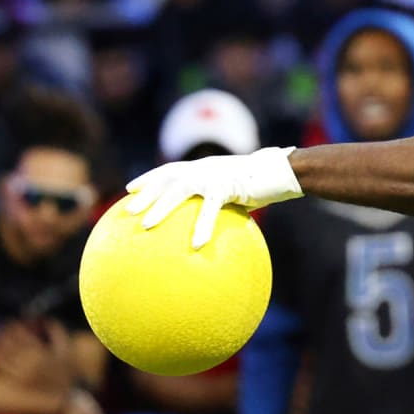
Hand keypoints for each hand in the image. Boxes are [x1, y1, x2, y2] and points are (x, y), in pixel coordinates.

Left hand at [0, 320, 73, 393]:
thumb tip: (44, 319)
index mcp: (42, 354)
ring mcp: (21, 375)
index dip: (16, 327)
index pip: (24, 336)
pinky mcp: (15, 383)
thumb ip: (57, 332)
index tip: (12, 323)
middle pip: (11, 345)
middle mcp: (31, 364)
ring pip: (3, 356)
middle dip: (4, 334)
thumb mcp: (66, 349)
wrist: (64, 395)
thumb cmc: (64, 370)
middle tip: (0, 328)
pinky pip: (1, 368)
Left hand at [125, 147, 303, 248]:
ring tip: (146, 226)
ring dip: (161, 207)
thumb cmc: (263, 185)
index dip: (149, 178)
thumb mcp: (238, 193)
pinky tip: (197, 245)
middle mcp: (205, 167)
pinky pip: (211, 208)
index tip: (130, 190)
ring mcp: (215, 174)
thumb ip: (221, 205)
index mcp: (205, 167)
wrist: (285, 171)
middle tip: (129, 211)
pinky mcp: (229, 185)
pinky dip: (202, 226)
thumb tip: (208, 230)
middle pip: (168, 177)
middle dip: (147, 193)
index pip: (171, 169)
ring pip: (181, 188)